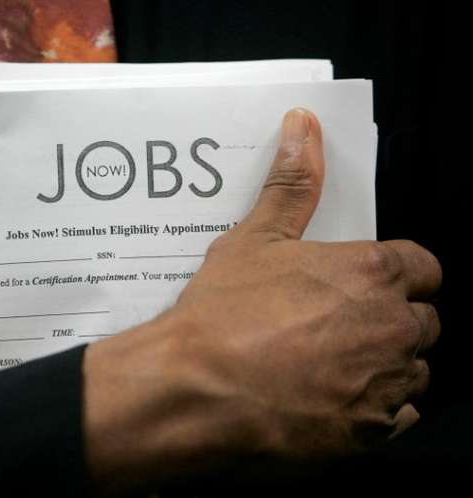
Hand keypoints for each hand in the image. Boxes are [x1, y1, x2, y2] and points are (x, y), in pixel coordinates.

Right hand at [83, 108, 441, 491]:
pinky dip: (375, 409)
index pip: (423, 267)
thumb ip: (292, 184)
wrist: (195, 390)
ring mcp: (386, 383)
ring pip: (413, 370)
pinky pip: (398, 417)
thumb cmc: (223, 313)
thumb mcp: (255, 239)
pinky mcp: (371, 432)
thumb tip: (304, 125)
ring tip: (330, 365)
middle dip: (390, 321)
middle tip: (336, 326)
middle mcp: (393, 327)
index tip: (366, 285)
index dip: (397, 275)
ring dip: (385, 365)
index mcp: (373, 272)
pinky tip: (331, 400)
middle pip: (421, 321)